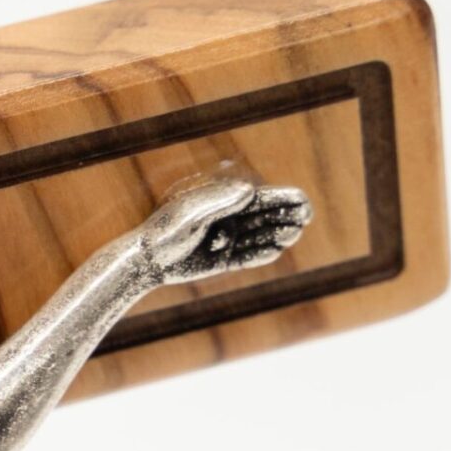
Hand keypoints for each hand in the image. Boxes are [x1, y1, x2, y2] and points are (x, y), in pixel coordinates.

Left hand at [138, 172, 312, 285]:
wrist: (146, 260)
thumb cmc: (164, 231)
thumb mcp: (189, 214)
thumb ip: (217, 202)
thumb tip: (248, 190)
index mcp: (222, 202)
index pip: (259, 197)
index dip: (283, 197)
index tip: (302, 200)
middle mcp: (228, 219)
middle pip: (266, 215)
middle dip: (287, 215)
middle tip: (305, 217)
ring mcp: (228, 240)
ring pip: (261, 236)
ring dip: (278, 234)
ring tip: (292, 234)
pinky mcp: (223, 261)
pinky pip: (248, 257)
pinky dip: (261, 255)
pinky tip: (275, 251)